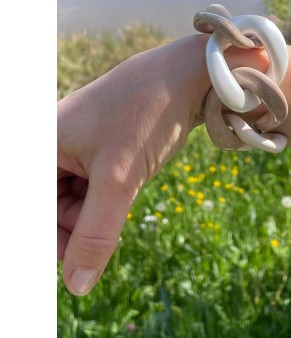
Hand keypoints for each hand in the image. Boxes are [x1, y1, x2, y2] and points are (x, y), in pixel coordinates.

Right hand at [57, 35, 211, 295]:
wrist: (187, 75)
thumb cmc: (149, 112)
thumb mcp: (120, 177)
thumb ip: (96, 233)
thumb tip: (76, 286)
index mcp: (42, 144)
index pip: (32, 212)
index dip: (52, 239)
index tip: (78, 258)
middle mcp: (53, 143)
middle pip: (53, 208)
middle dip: (82, 222)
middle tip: (115, 207)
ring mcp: (77, 145)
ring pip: (76, 200)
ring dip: (100, 208)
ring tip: (128, 180)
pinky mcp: (100, 146)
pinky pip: (94, 185)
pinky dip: (111, 194)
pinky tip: (131, 175)